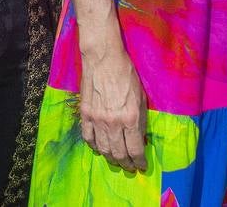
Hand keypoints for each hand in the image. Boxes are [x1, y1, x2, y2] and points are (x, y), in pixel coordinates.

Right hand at [78, 35, 146, 172]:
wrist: (104, 59)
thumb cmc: (126, 75)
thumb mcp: (141, 98)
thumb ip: (140, 120)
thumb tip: (140, 138)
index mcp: (130, 118)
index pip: (135, 149)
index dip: (139, 161)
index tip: (141, 165)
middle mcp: (113, 123)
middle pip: (119, 153)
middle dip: (126, 164)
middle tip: (130, 166)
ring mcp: (97, 119)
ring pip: (103, 149)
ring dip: (111, 158)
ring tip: (116, 160)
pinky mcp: (85, 114)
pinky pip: (88, 137)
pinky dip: (94, 146)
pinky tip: (99, 147)